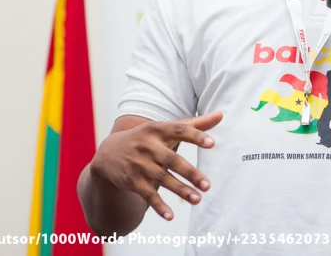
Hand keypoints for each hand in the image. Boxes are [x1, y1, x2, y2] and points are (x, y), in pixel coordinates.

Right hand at [89, 111, 222, 220]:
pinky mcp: (133, 181)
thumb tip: (221, 115)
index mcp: (158, 130)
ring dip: (180, 190)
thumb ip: (194, 125)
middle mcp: (148, 146)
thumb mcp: (166, 129)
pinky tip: (171, 216)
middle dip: (190, 173)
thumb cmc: (148, 138)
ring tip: (198, 199)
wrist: (109, 152)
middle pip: (172, 160)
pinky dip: (159, 206)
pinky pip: (148, 195)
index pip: (179, 131)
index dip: (195, 136)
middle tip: (208, 185)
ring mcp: (139, 164)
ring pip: (162, 179)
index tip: (212, 143)